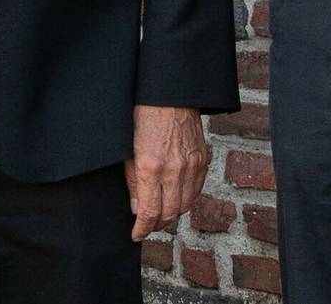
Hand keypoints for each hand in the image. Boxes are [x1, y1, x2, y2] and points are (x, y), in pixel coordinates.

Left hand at [125, 105, 208, 241]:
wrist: (171, 94)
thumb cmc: (144, 116)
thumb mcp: (128, 147)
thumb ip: (132, 180)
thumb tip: (136, 207)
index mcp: (151, 167)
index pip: (149, 211)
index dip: (142, 228)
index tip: (136, 234)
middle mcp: (174, 170)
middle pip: (169, 214)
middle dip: (156, 225)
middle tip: (146, 227)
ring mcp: (191, 166)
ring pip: (185, 206)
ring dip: (172, 215)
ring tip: (160, 216)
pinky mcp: (202, 161)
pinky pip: (196, 191)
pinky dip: (186, 200)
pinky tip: (176, 199)